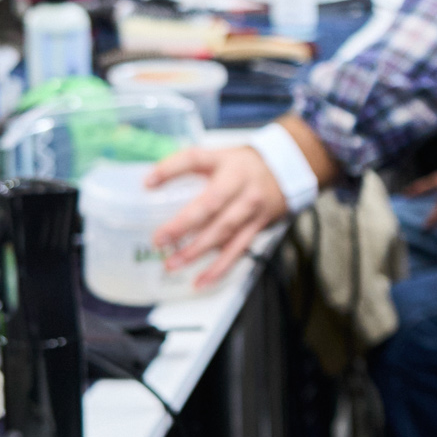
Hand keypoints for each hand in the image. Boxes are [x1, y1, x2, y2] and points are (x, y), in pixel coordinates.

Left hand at [148, 144, 287, 287]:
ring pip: (224, 232)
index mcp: (225, 162)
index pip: (196, 160)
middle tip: (159, 240)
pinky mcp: (258, 227)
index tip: (148, 183)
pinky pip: (237, 250)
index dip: (171, 170)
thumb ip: (188, 166)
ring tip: (172, 263)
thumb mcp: (218, 156)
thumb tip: (149, 182)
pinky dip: (219, 268)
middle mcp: (240, 184)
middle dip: (184, 224)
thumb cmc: (244, 166)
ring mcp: (251, 207)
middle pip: (211, 204)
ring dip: (197, 251)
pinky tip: (201, 280)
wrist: (287, 170)